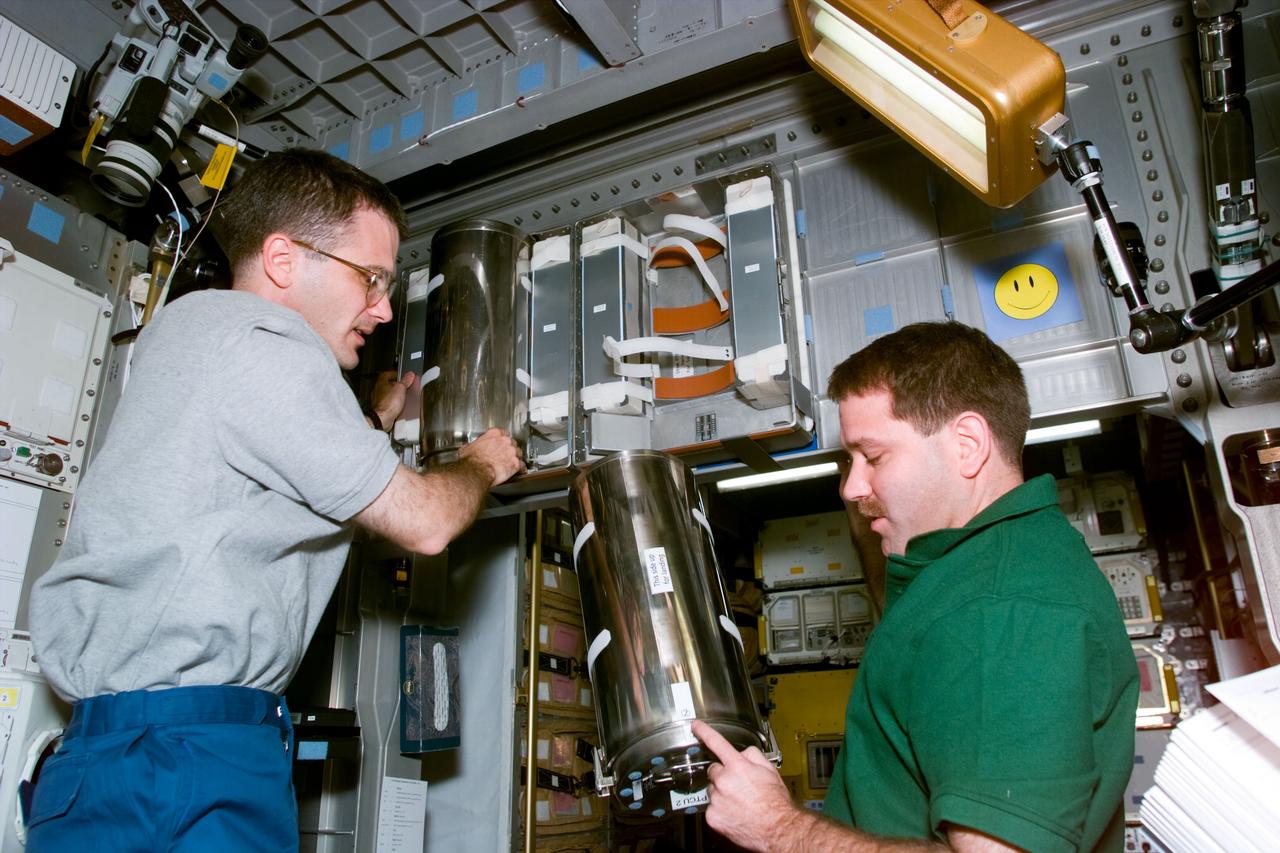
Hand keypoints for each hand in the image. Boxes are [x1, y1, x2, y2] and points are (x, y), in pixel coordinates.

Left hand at [371, 371, 415, 428]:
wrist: (383, 418)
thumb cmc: (388, 404)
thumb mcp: (401, 388)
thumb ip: (405, 381)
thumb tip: (409, 375)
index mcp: (381, 382)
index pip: (386, 374)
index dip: (394, 374)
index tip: (400, 375)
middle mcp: (377, 390)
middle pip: (386, 384)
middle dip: (395, 385)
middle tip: (402, 386)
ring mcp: (378, 400)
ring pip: (386, 394)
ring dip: (393, 395)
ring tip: (401, 397)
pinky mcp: (380, 409)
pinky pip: (387, 404)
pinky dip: (392, 404)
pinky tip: (398, 406)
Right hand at [458, 428, 524, 485]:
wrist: (476, 472)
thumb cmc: (472, 461)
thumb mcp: (467, 448)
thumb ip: (472, 445)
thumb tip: (469, 447)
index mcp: (494, 434)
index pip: (503, 433)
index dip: (502, 440)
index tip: (500, 444)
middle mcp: (505, 441)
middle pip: (512, 442)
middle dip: (509, 449)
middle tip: (503, 455)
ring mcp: (512, 452)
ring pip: (518, 453)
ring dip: (515, 457)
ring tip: (510, 463)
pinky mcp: (516, 464)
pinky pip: (522, 465)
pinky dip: (520, 468)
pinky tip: (518, 470)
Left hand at [692, 720, 803, 851]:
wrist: (777, 829)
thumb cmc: (775, 802)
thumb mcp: (770, 770)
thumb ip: (753, 756)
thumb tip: (742, 753)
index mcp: (737, 767)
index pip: (717, 743)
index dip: (704, 732)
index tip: (695, 726)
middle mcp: (724, 781)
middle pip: (714, 771)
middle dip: (723, 775)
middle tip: (738, 786)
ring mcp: (716, 799)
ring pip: (713, 790)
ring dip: (722, 793)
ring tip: (740, 802)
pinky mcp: (712, 816)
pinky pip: (712, 808)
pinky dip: (720, 810)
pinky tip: (735, 813)